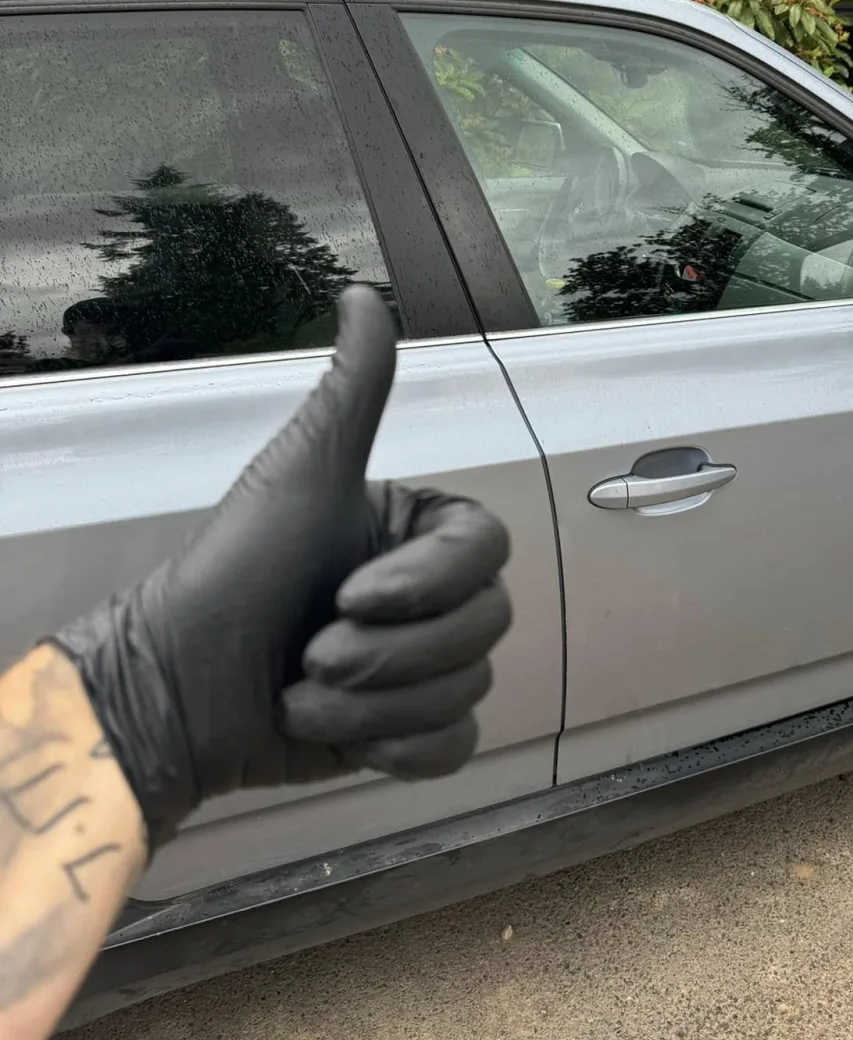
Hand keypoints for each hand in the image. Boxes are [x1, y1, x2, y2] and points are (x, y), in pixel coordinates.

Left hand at [51, 287, 511, 850]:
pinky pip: (454, 747)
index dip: (427, 586)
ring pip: (465, 690)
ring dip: (374, 704)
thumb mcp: (303, 471)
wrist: (179, 683)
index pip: (486, 554)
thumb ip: (353, 390)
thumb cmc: (240, 568)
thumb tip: (362, 292)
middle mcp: (433, 596)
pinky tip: (346, 736)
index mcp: (422, 532)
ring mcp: (424, 667)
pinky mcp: (411, 732)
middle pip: (483, 628)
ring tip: (303, 693)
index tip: (351, 595)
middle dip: (389, 653)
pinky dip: (397, 747)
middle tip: (312, 652)